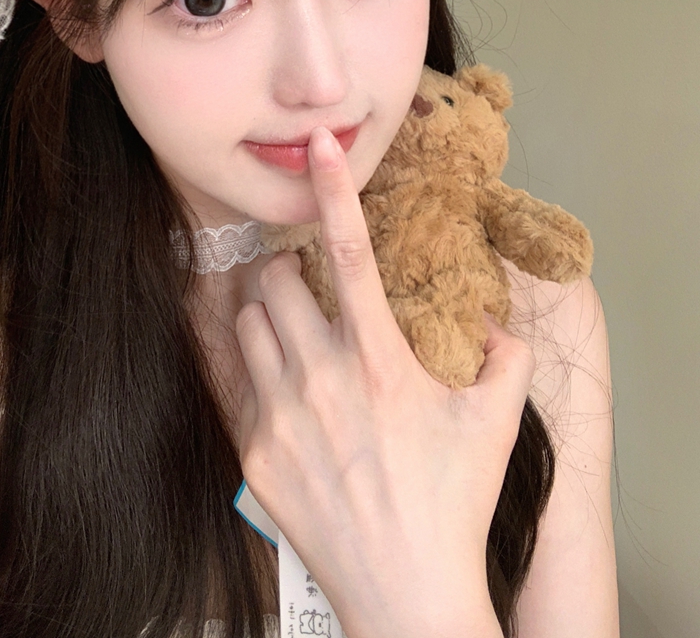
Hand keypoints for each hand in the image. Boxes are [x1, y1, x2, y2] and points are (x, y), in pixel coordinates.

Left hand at [236, 127, 533, 637]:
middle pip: (274, 281)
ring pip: (248, 325)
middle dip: (289, 272)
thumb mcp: (498, 424)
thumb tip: (491, 325)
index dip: (334, 192)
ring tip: (294, 336)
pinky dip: (257, 370)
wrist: (405, 592)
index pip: (349, 255)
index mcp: (378, 359)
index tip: (320, 149)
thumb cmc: (453, 504)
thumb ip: (504, 359)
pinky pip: (238, 383)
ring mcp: (279, 415)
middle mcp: (320, 377)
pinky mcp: (254, 451)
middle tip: (310, 289)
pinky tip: (285, 394)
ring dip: (268, 317)